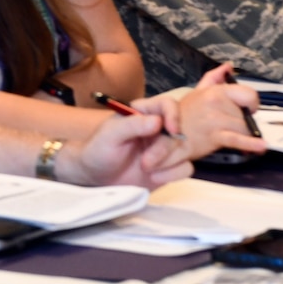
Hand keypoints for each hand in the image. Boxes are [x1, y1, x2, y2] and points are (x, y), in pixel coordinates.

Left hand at [61, 103, 190, 187]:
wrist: (96, 178)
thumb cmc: (98, 151)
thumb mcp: (110, 135)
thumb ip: (132, 125)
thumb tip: (158, 121)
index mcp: (142, 113)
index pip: (167, 105)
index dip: (174, 115)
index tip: (171, 131)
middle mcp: (157, 128)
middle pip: (179, 131)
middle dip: (164, 150)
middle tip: (144, 163)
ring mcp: (165, 148)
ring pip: (185, 150)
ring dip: (167, 163)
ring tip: (144, 169)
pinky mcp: (169, 167)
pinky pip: (186, 168)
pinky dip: (172, 174)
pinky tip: (154, 178)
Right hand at [177, 72, 265, 160]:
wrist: (167, 134)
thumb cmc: (183, 115)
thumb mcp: (197, 91)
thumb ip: (214, 78)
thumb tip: (228, 66)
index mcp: (215, 91)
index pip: (248, 94)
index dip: (251, 103)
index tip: (246, 109)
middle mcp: (216, 102)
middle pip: (246, 114)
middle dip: (244, 122)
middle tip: (232, 125)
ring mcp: (216, 120)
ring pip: (245, 128)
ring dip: (244, 135)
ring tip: (237, 137)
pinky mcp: (215, 137)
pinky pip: (238, 139)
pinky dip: (251, 144)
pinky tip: (261, 147)